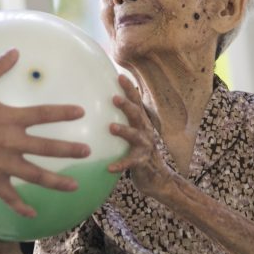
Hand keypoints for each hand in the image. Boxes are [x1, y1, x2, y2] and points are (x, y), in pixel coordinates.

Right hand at [0, 49, 88, 217]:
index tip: (81, 113)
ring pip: (34, 175)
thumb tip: (14, 51)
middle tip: (87, 152)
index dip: (64, 113)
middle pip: (47, 147)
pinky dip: (20, 206)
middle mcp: (8, 142)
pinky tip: (33, 213)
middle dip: (69, 150)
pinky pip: (8, 196)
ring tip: (74, 185)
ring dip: (56, 181)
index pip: (43, 114)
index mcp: (7, 118)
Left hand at [106, 74, 173, 195]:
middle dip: (127, 105)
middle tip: (114, 97)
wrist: (156, 178)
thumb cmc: (138, 152)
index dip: (129, 88)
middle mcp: (145, 131)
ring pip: (135, 136)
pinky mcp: (142, 163)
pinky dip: (120, 164)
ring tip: (111, 127)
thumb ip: (121, 120)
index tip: (119, 75)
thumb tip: (96, 107)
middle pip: (137, 114)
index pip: (136, 101)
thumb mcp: (132, 133)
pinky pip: (130, 163)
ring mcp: (145, 146)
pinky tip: (109, 167)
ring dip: (124, 130)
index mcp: (141, 122)